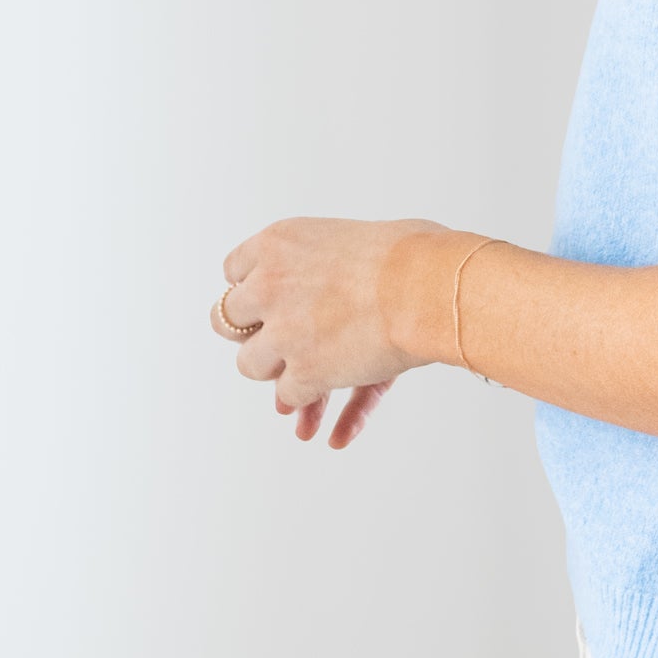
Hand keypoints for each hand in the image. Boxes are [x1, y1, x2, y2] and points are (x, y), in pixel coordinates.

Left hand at [212, 215, 451, 446]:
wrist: (430, 286)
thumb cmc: (413, 255)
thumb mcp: (349, 239)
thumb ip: (320, 265)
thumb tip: (325, 302)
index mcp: (277, 243)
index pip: (234, 271)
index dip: (255, 291)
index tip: (271, 302)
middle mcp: (267, 286)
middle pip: (226, 320)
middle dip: (252, 333)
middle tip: (274, 341)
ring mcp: (282, 332)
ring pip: (250, 365)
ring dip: (276, 371)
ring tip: (303, 374)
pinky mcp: (303, 373)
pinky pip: (290, 395)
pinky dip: (312, 404)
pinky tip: (332, 418)